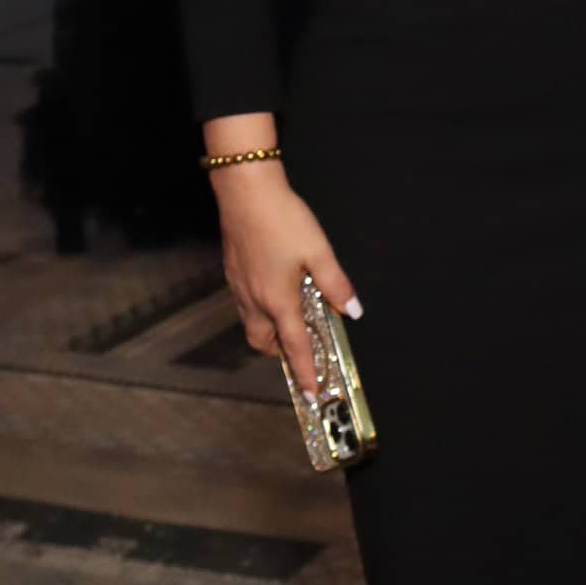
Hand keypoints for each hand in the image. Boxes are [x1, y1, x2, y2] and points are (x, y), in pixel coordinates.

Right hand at [212, 161, 357, 395]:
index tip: (311, 393)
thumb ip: (336, 284)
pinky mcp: (233, 271)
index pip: (294, 347)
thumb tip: (353, 310)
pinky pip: (245, 304)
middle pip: (264, 342)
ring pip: (252, 324)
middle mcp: (255, 300)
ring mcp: (240, 286)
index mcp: (278, 301)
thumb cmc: (283, 220)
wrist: (245, 192)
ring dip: (269, 331)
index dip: (304, 372)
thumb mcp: (319, 252)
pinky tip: (273, 291)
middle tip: (300, 347)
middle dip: (280, 352)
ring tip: (289, 320)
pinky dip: (259, 310)